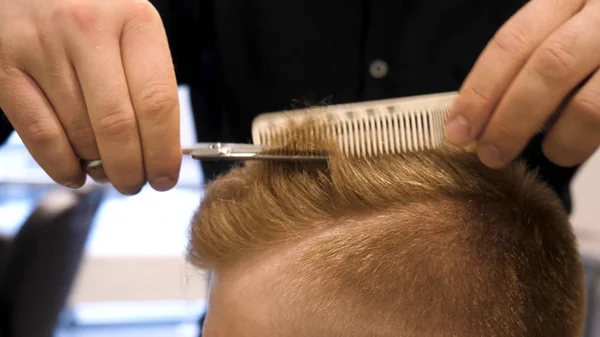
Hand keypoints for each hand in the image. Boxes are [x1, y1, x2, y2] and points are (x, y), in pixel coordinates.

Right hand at [0, 0, 181, 193]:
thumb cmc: (95, 13)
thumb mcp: (133, 31)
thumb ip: (148, 82)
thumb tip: (159, 151)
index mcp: (134, 20)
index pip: (157, 103)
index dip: (163, 152)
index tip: (165, 176)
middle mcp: (88, 29)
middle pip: (117, 125)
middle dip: (130, 170)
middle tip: (135, 183)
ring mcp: (42, 45)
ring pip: (79, 133)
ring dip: (98, 169)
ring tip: (107, 174)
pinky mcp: (4, 63)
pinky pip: (39, 134)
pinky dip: (60, 166)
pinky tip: (75, 173)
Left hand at [446, 0, 599, 168]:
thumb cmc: (596, 38)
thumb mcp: (568, 27)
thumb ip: (534, 58)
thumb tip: (482, 114)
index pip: (512, 42)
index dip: (480, 90)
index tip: (458, 129)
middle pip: (547, 68)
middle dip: (510, 120)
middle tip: (491, 154)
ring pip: (589, 104)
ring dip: (559, 140)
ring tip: (549, 153)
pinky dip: (587, 138)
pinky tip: (575, 143)